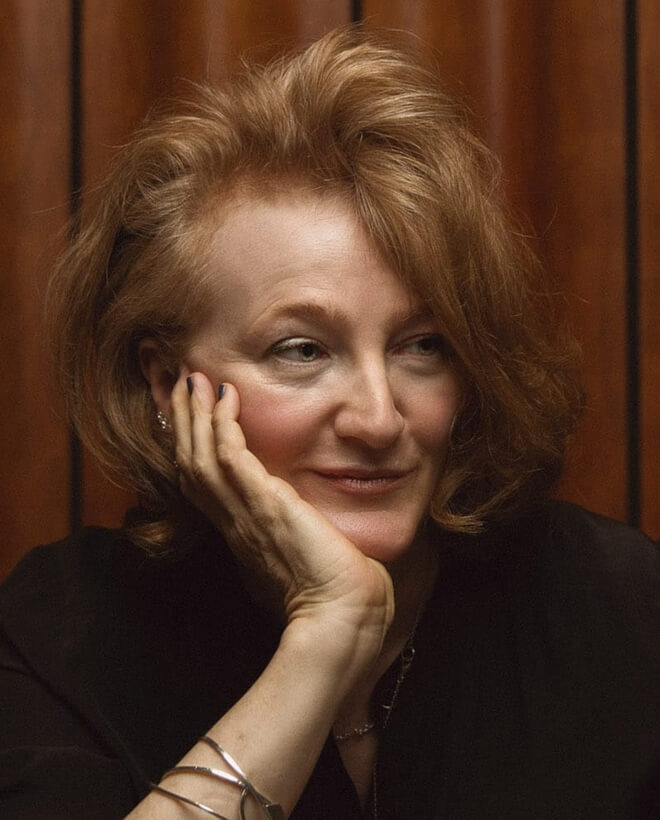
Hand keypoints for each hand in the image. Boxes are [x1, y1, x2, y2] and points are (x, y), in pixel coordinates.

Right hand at [170, 373, 393, 640]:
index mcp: (243, 534)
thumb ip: (297, 534)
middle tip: (183, 384)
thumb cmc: (335, 593)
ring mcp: (245, 514)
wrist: (345, 617)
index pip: (205, 483)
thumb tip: (306, 521)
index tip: (195, 414)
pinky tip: (226, 397)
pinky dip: (223, 425)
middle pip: (192, 464)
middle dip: (185, 422)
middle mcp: (235, 523)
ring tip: (193, 380)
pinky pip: (230, 457)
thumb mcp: (305, 557)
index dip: (194, 447)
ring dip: (195, 415)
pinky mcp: (265, 504)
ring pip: (201, 457)